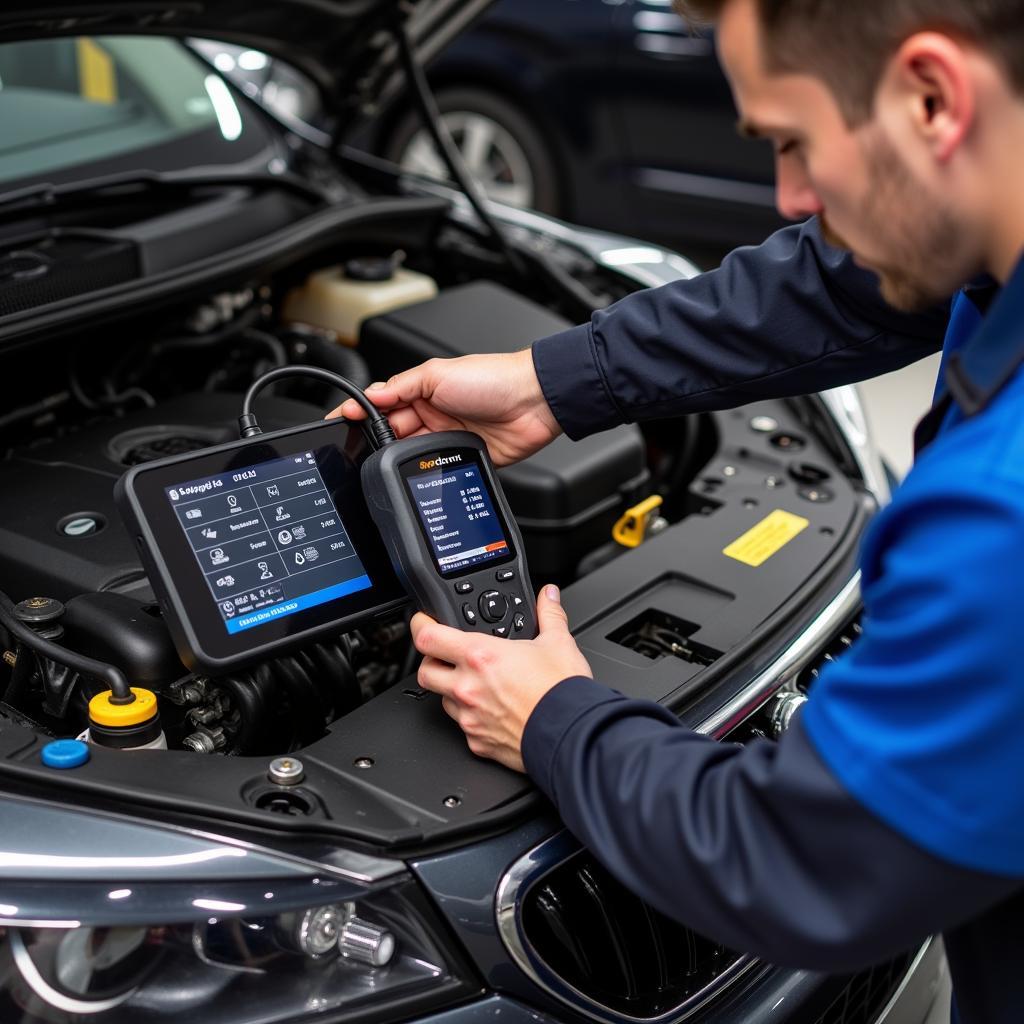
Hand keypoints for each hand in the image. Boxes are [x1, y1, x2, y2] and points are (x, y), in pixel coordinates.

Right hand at [326, 350, 560, 465]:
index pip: (382, 404)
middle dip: (376, 438)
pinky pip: (438, 471)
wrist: (535, 401)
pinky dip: (426, 474)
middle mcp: (433, 415)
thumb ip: (402, 385)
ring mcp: (447, 438)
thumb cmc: (494, 378)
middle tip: (363, 444)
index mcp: (423, 391)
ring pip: (412, 454)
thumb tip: (372, 395)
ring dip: (401, 457)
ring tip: (389, 458)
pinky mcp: (463, 459)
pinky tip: (417, 474)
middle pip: (392, 432)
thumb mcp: (438, 373)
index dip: (360, 412)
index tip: (339, 421)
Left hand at [412, 585, 591, 771]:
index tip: (423, 622)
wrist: (573, 736)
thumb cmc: (562, 692)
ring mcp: (470, 717)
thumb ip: (549, 614)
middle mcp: (468, 687)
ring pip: (442, 700)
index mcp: (481, 656)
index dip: (420, 625)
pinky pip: (464, 727)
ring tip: (477, 684)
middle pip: (424, 670)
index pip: (428, 637)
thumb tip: (548, 596)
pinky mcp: (477, 742)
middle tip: (446, 656)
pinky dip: (472, 717)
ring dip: (452, 690)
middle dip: (431, 661)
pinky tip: (492, 711)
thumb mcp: (559, 642)